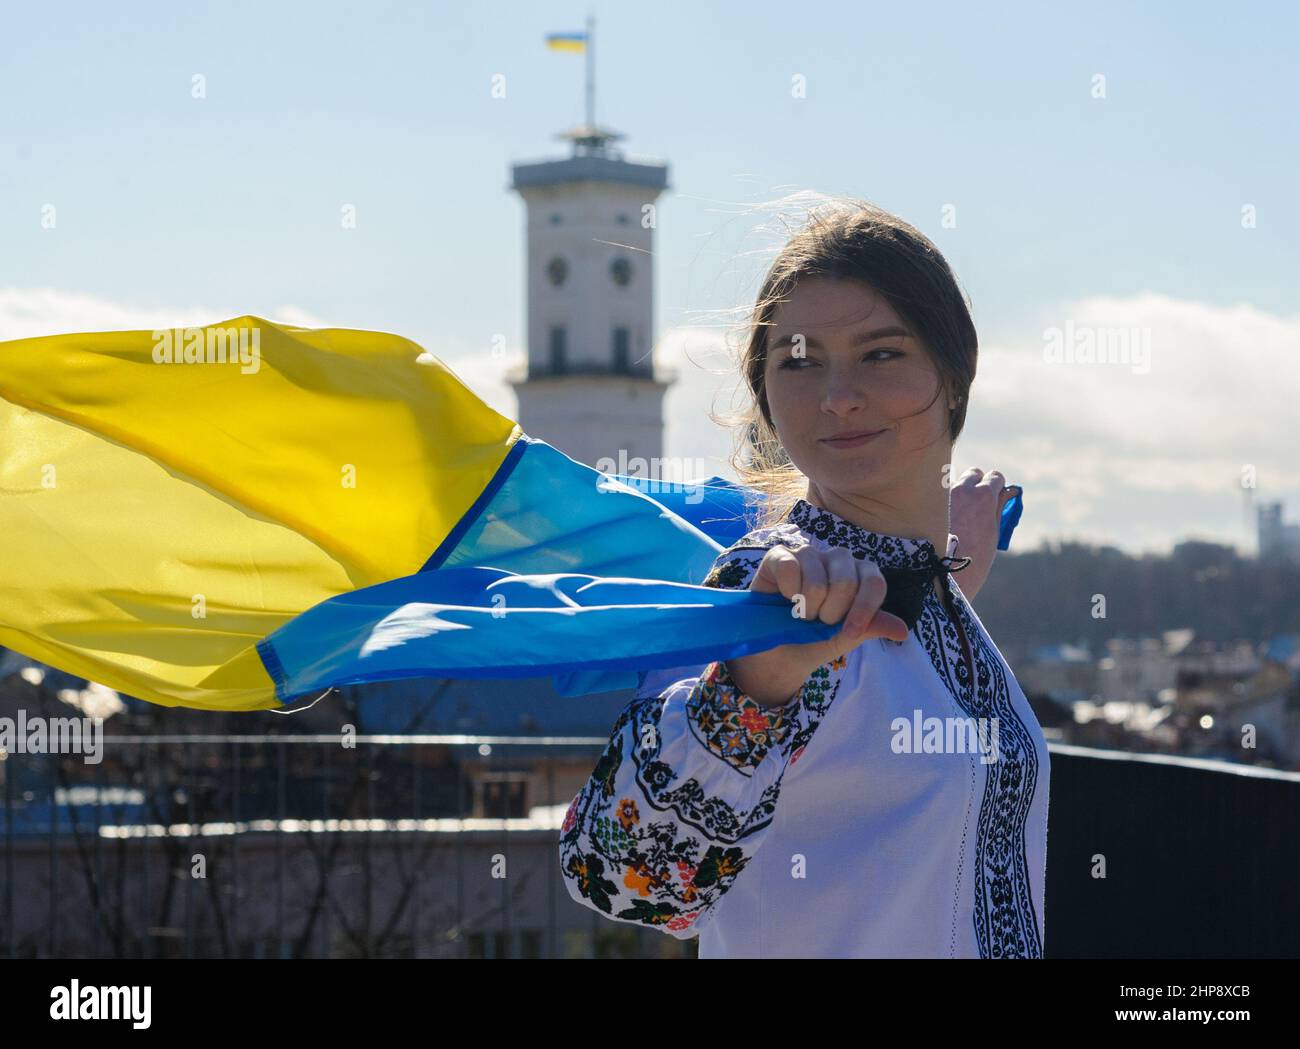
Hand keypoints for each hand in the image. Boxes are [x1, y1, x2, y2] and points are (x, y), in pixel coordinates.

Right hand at [725, 544, 908, 706]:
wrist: (778, 654)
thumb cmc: (815, 641)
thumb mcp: (847, 637)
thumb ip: (872, 626)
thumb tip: (902, 630)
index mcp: (860, 575)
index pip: (874, 582)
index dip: (864, 609)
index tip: (849, 632)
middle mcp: (837, 559)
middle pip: (846, 581)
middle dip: (831, 613)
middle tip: (818, 622)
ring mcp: (808, 554)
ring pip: (818, 580)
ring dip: (808, 608)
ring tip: (801, 614)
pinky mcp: (779, 556)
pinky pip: (790, 568)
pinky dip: (788, 592)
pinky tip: (783, 598)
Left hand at [948, 468, 1019, 600]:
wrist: (941, 575)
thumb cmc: (973, 559)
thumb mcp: (993, 533)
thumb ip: (998, 508)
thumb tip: (1008, 492)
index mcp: (984, 496)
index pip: (995, 476)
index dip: (997, 485)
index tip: (996, 494)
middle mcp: (962, 489)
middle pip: (973, 474)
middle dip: (978, 483)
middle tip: (978, 501)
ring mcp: (941, 495)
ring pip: (954, 482)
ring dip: (959, 490)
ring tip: (959, 512)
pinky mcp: (924, 503)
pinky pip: (936, 494)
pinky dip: (942, 500)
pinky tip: (941, 517)